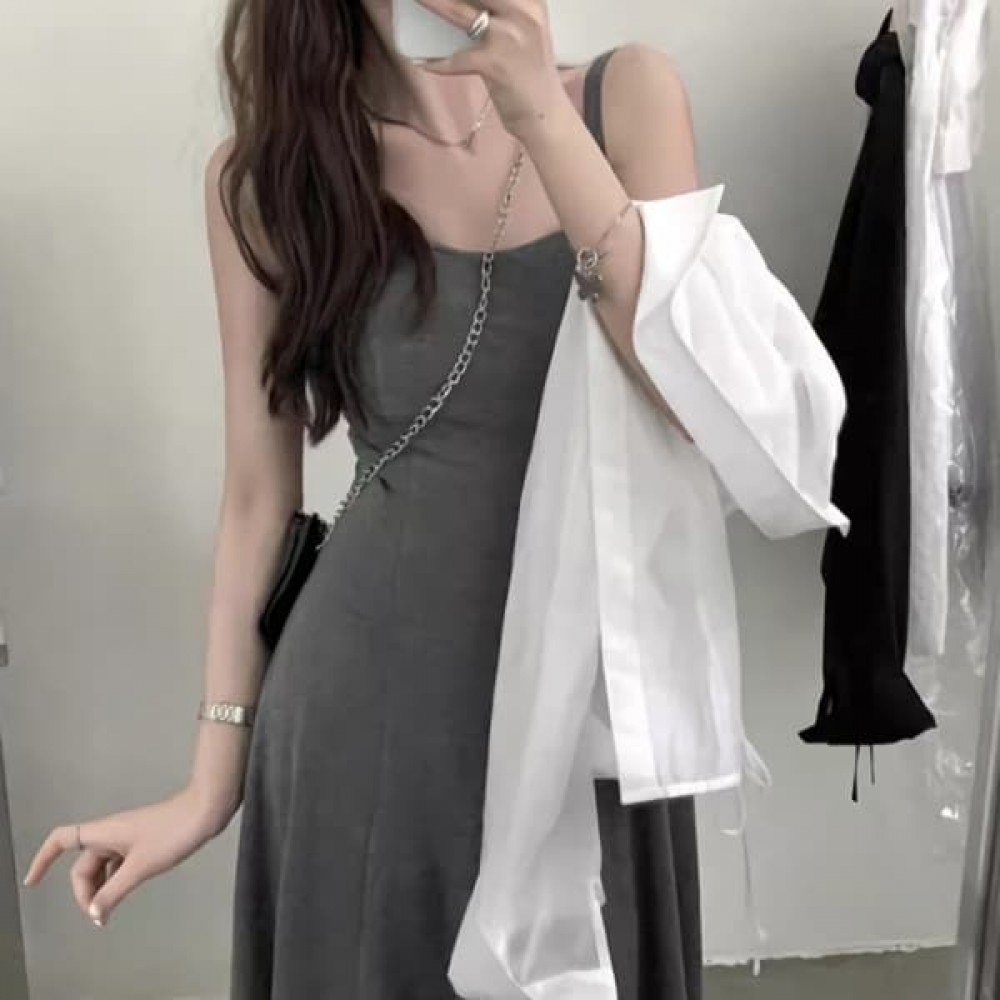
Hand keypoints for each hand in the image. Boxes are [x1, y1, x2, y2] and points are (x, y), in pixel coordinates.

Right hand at [22, 785, 233, 926]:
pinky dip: (116, 879)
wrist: (206, 812)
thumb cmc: (172, 834)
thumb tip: (93, 913)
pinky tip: (124, 893)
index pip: (61, 839)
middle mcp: (111, 832)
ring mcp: (127, 837)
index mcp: (104, 832)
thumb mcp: (140, 867)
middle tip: (98, 915)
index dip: (42, 858)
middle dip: (83, 890)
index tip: (32, 882)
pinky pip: (119, 863)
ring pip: (102, 865)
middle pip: (82, 863)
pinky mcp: (143, 842)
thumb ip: (114, 891)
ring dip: (100, 887)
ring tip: (108, 910)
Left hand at [416, 0, 570, 140]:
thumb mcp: (526, 29)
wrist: (545, 112)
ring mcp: (508, 37)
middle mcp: (522, 12)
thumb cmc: (530, 70)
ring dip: (431, 3)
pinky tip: (423, 62)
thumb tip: (466, 3)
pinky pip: (456, 60)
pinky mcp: (495, 64)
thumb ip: (504, 8)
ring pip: (458, 11)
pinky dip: (438, 63)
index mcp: (530, 0)